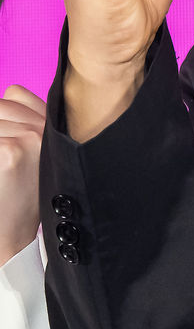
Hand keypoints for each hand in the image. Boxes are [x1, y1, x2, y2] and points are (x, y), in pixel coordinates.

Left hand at [0, 86, 45, 265]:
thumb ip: (28, 121)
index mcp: (53, 127)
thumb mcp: (35, 152)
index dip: (6, 116)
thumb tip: (5, 97)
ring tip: (3, 164)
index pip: (16, 93)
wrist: (12, 234)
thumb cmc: (18, 195)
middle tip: (5, 158)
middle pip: (0, 105)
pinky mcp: (9, 151)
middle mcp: (45, 130)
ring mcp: (28, 139)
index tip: (8, 142)